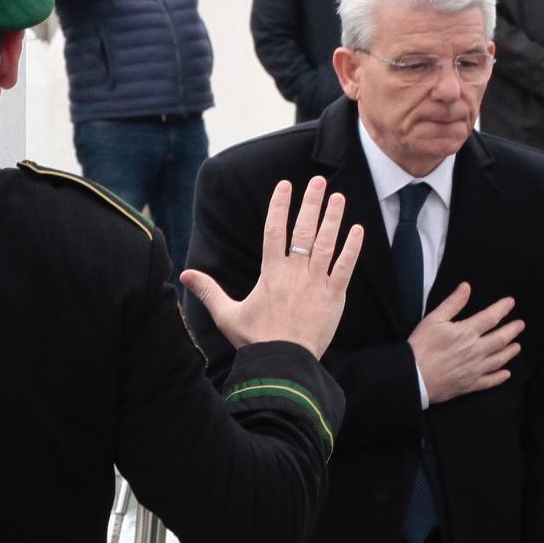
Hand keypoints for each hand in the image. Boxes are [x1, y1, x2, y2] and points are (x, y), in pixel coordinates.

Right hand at [180, 177, 366, 356]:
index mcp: (270, 273)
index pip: (273, 230)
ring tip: (338, 196)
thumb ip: (208, 290)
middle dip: (310, 203)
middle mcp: (294, 272)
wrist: (283, 362)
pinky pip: (345, 267)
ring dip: (333, 218)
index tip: (285, 185)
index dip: (279, 205)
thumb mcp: (226, 314)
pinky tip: (358, 230)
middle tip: (318, 180)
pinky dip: (352, 248)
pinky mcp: (334, 296)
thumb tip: (185, 274)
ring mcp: (316, 282)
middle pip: (303, 229)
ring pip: (326, 243)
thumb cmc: (255, 339)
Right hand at [408, 282, 523, 402]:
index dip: (502, 308)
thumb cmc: (421, 346)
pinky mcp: (470, 385)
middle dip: (513, 330)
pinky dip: (500, 377)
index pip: (491, 317)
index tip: (511, 303)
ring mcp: (475, 369)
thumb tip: (466, 287)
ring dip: (510, 352)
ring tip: (517, 347)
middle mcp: (476, 350)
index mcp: (467, 332)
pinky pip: (489, 381)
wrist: (413, 377)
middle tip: (521, 325)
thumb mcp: (433, 319)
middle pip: (501, 339)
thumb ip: (452, 303)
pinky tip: (507, 374)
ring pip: (499, 359)